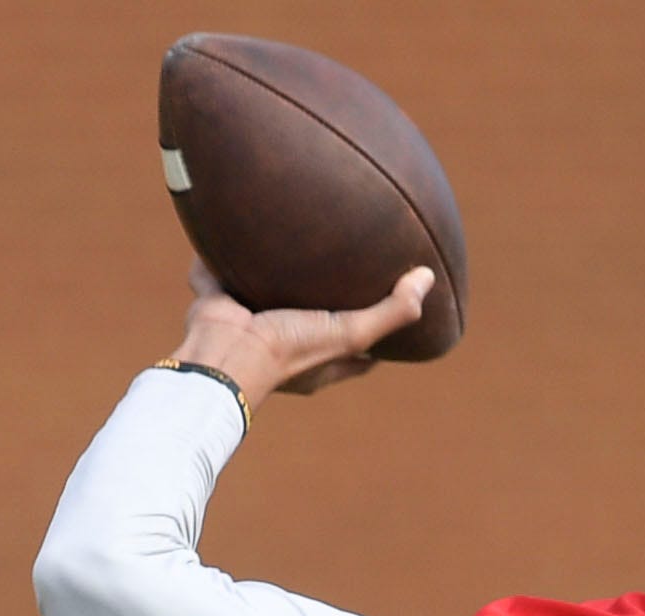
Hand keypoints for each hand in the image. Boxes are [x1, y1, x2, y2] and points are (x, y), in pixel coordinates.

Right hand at [166, 262, 434, 405]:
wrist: (223, 355)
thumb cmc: (290, 352)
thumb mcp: (351, 333)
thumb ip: (392, 311)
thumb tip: (428, 278)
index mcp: (319, 360)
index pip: (358, 350)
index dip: (377, 333)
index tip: (392, 308)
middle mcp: (286, 344)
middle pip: (312, 320)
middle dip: (324, 299)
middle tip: (342, 268)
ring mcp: (250, 325)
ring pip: (264, 296)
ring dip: (272, 276)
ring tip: (287, 243)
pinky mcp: (217, 305)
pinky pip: (216, 277)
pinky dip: (217, 260)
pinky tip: (228, 227)